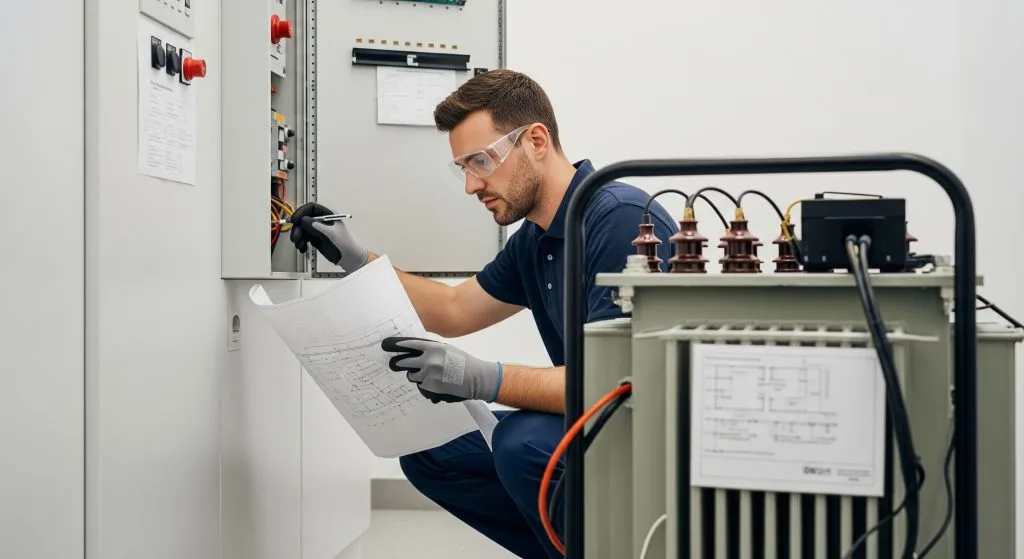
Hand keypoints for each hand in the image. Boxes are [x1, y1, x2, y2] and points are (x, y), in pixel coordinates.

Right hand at [289, 202, 369, 271]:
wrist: (349, 258)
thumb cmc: (345, 244)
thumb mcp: (331, 234)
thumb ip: (318, 226)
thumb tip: (303, 220)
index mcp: (328, 214)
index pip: (311, 208)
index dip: (301, 212)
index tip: (294, 220)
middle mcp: (321, 220)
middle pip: (303, 218)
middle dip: (297, 228)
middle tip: (295, 238)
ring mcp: (317, 229)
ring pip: (302, 229)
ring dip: (298, 236)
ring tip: (299, 245)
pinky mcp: (315, 238)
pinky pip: (303, 237)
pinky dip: (300, 243)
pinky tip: (302, 248)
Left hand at [382, 337, 502, 403]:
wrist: (476, 378)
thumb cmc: (464, 362)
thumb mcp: (447, 350)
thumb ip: (432, 349)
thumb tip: (415, 351)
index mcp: (433, 348)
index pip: (409, 345)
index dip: (398, 345)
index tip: (390, 346)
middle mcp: (429, 360)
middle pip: (404, 362)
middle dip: (398, 363)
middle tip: (394, 364)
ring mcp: (428, 374)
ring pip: (411, 375)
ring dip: (415, 375)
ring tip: (427, 374)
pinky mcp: (430, 386)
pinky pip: (420, 385)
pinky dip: (425, 384)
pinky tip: (436, 382)